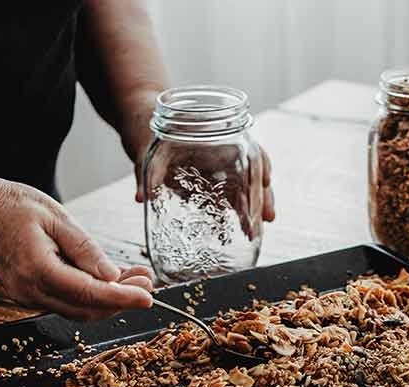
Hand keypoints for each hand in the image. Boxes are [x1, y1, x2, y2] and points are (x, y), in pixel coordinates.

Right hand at [0, 177, 153, 320]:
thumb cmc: (12, 206)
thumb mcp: (56, 217)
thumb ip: (85, 249)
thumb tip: (113, 276)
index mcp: (38, 270)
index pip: (90, 294)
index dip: (124, 297)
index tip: (149, 296)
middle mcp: (30, 291)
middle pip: (88, 310)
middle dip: (122, 299)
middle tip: (148, 282)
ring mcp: (27, 297)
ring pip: (79, 310)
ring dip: (109, 299)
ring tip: (135, 277)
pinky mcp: (29, 294)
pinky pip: (66, 302)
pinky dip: (91, 295)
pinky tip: (109, 278)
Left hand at [123, 98, 276, 225]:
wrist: (144, 132)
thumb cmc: (149, 133)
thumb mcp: (146, 150)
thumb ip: (147, 174)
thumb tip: (140, 197)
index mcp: (215, 140)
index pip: (247, 148)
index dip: (261, 163)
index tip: (265, 180)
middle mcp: (222, 156)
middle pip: (252, 174)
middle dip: (263, 196)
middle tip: (268, 218)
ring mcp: (217, 173)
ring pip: (244, 190)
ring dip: (253, 210)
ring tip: (256, 232)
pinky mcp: (209, 187)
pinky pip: (228, 201)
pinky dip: (235, 216)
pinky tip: (240, 231)